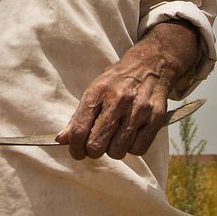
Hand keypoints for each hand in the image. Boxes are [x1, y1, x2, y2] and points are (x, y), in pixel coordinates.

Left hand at [56, 21, 198, 160]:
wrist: (151, 65)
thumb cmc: (117, 81)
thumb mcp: (94, 90)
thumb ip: (78, 116)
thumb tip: (61, 140)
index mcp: (98, 91)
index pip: (79, 129)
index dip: (74, 148)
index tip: (76, 152)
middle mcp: (118, 100)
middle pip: (97, 145)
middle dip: (93, 151)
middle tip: (96, 144)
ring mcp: (138, 110)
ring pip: (118, 151)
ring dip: (113, 150)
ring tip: (115, 137)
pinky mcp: (156, 118)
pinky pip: (138, 149)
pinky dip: (132, 148)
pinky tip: (130, 135)